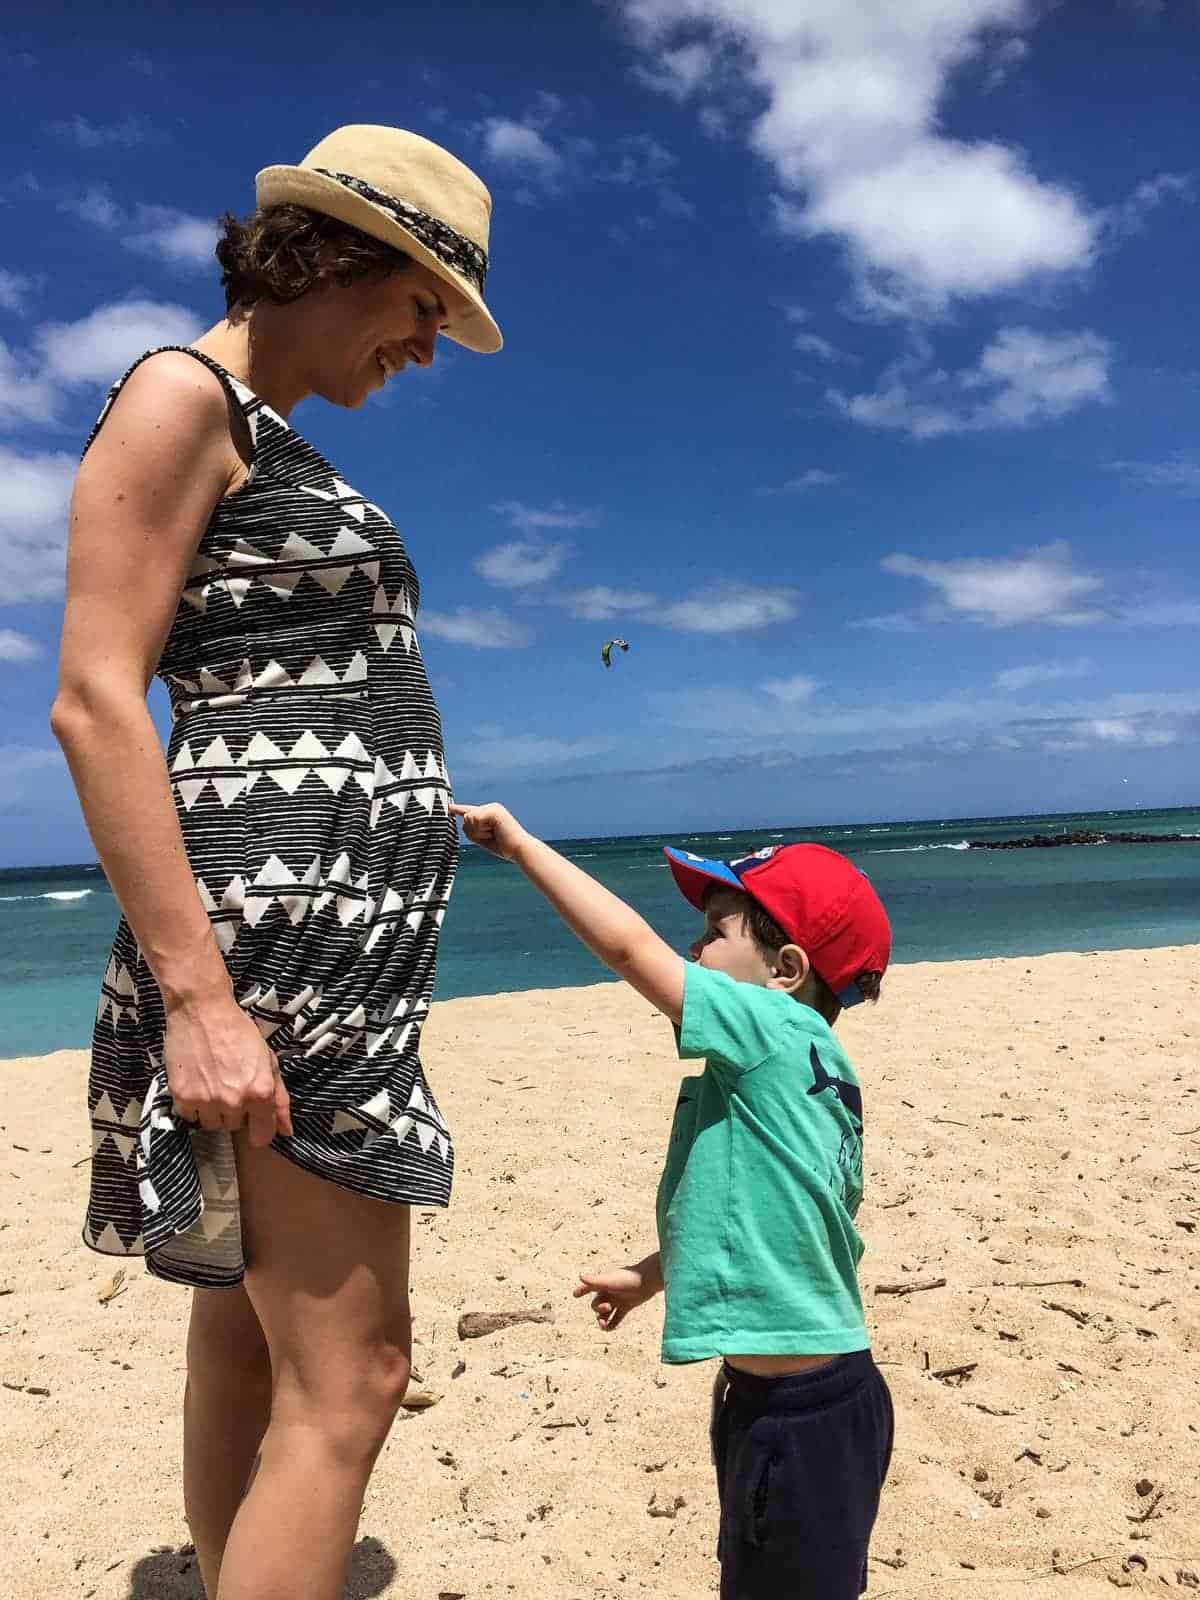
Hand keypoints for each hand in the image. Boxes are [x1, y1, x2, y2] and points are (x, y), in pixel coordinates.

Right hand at [163, 994, 292, 1147]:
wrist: (203, 1012)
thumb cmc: (239, 1032)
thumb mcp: (268, 1061)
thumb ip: (279, 1099)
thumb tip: (286, 1130)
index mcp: (260, 1092)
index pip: (261, 1136)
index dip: (258, 1129)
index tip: (253, 1121)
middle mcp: (234, 1101)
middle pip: (234, 1127)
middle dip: (234, 1111)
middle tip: (230, 1085)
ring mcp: (206, 1100)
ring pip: (211, 1124)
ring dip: (213, 1110)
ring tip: (213, 1084)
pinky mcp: (182, 1096)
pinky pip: (189, 1117)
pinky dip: (192, 1106)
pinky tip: (197, 1084)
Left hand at [450, 800, 529, 862]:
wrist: (518, 849)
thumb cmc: (504, 847)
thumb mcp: (482, 838)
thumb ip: (472, 829)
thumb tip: (463, 822)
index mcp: (490, 814)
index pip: (471, 811)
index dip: (458, 809)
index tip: (449, 807)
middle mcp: (491, 807)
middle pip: (467, 818)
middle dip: (474, 832)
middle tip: (490, 837)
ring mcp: (493, 808)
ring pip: (469, 819)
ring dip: (478, 832)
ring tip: (493, 834)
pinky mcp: (494, 811)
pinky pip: (475, 819)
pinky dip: (481, 829)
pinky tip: (493, 832)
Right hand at [574, 1262, 659, 1331]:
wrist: (648, 1280)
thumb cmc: (627, 1278)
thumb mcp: (609, 1281)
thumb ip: (595, 1281)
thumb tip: (580, 1276)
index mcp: (603, 1284)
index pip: (589, 1287)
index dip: (581, 1290)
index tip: (575, 1294)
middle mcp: (609, 1292)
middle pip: (596, 1305)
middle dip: (598, 1309)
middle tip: (607, 1307)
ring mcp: (617, 1300)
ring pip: (604, 1314)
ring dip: (602, 1320)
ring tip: (604, 1325)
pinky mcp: (626, 1307)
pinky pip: (615, 1319)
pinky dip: (611, 1325)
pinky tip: (608, 1328)